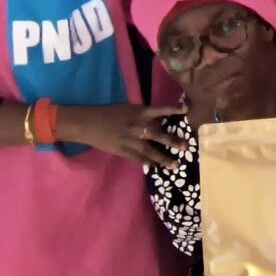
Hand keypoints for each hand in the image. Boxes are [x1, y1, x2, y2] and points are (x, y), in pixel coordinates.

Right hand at [53, 103, 181, 167]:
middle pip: (158, 134)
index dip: (173, 109)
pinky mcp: (123, 151)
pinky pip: (138, 158)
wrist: (89, 123)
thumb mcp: (128, 109)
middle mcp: (137, 126)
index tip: (187, 109)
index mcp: (139, 112)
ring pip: (150, 151)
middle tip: (186, 146)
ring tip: (175, 165)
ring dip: (164, 158)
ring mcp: (130, 140)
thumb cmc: (109, 113)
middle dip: (173, 141)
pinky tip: (155, 167)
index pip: (160, 109)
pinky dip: (147, 163)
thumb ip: (144, 115)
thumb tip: (159, 122)